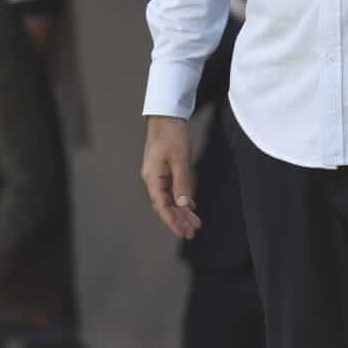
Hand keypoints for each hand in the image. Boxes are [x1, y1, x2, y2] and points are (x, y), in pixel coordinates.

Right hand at [141, 115, 201, 238]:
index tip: (183, 233)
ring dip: (181, 211)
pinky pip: (173, 190)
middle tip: (192, 233)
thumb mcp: (179, 158)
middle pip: (166, 205)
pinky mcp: (165, 169)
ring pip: (170, 199)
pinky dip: (182, 200)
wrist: (166, 115)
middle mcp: (153, 179)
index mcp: (153, 178)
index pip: (162, 206)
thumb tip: (183, 205)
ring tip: (194, 224)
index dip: (172, 221)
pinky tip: (190, 207)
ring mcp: (159, 174)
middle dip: (178, 220)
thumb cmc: (171, 133)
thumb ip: (182, 182)